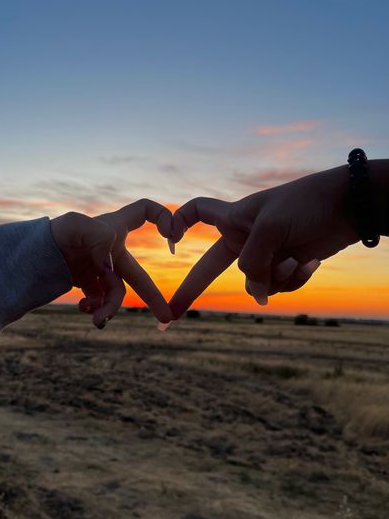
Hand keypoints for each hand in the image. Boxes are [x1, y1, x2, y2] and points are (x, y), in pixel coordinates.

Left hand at [50, 199, 172, 326]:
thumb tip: (109, 268)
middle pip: (138, 274)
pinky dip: (95, 308)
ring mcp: (100, 268)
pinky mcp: (88, 284)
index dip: (164, 217)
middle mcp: (110, 249)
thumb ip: (100, 240)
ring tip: (97, 320)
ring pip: (115, 294)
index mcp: (114, 228)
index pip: (146, 211)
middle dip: (153, 297)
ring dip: (109, 309)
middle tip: (167, 317)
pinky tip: (84, 309)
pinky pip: (100, 301)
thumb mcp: (75, 226)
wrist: (29, 255)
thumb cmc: (53, 232)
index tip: (171, 236)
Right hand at [168, 165, 358, 318]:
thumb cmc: (306, 204)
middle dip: (192, 289)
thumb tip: (256, 293)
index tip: (169, 238)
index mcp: (235, 219)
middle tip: (171, 314)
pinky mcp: (287, 265)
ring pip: (254, 283)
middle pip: (211, 267)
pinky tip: (311, 263)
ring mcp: (266, 253)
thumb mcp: (269, 228)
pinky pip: (279, 285)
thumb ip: (253, 262)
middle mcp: (246, 237)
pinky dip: (294, 279)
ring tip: (293, 260)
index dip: (179, 221)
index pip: (198, 212)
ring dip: (274, 277)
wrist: (348, 206)